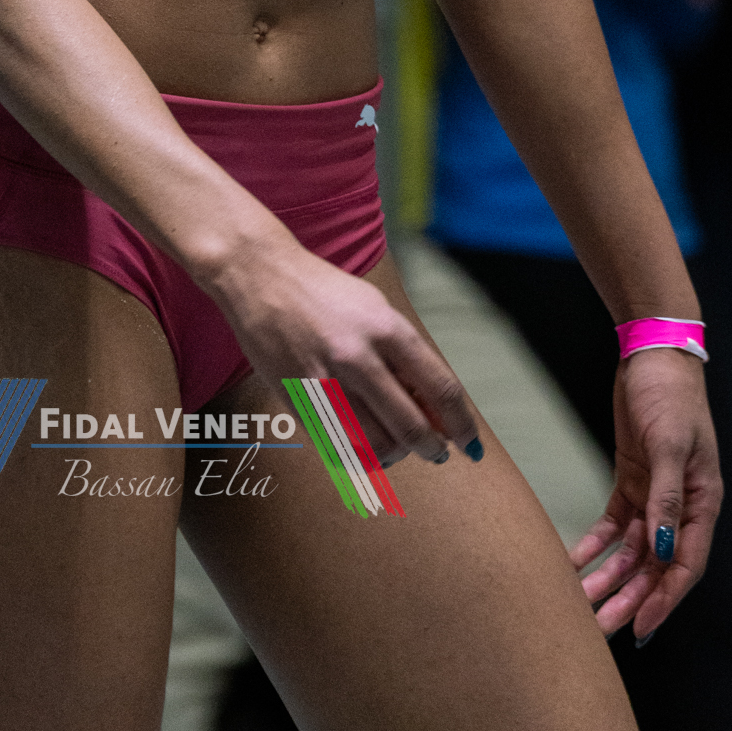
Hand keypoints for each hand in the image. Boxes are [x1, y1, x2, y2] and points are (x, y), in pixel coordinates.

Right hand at [209, 227, 481, 470]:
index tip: (470, 443)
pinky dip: (361, 455)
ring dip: (397, 455)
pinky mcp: (299, 399)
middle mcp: (359, 356)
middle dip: (433, 448)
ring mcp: (326, 380)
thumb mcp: (375, 309)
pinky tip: (367, 447)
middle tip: (438, 453)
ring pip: (377, 444)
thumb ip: (404, 355)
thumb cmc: (324, 292)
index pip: (440, 388)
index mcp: (386, 328)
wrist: (261, 275)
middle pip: (412, 426)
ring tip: (399, 449)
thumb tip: (433, 407)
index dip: (461, 423)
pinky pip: (340, 444)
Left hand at [572, 348, 721, 642]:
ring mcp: (656, 494)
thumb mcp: (670, 445)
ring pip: (632, 551)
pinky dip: (596, 544)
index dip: (664, 600)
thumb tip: (662, 548)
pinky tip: (576, 561)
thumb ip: (668, 498)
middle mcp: (682, 506)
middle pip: (655, 565)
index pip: (685, 564)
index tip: (640, 628)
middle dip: (630, 598)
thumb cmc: (671, 395)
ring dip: (610, 576)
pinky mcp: (632, 479)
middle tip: (601, 627)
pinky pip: (614, 524)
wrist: (653, 352)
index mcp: (703, 503)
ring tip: (582, 604)